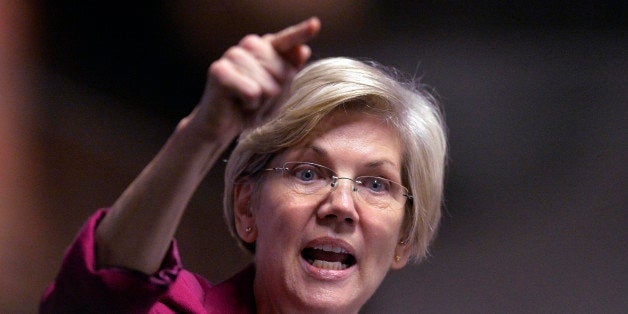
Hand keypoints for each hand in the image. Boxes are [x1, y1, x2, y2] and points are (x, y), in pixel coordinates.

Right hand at [186, 17, 320, 138]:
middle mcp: (247, 47)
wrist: (220, 127)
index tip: (315, 25)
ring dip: (261, 102)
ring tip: (246, 102)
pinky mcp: (219, 70)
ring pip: (267, 85)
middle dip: (275, 92)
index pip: (285, 40)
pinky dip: (249, 104)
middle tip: (258, 99)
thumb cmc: (249, 108)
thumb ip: (289, 71)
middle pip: (282, 70)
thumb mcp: (276, 92)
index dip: (300, 33)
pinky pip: (252, 91)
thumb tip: (303, 50)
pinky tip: (238, 104)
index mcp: (263, 49)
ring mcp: (232, 56)